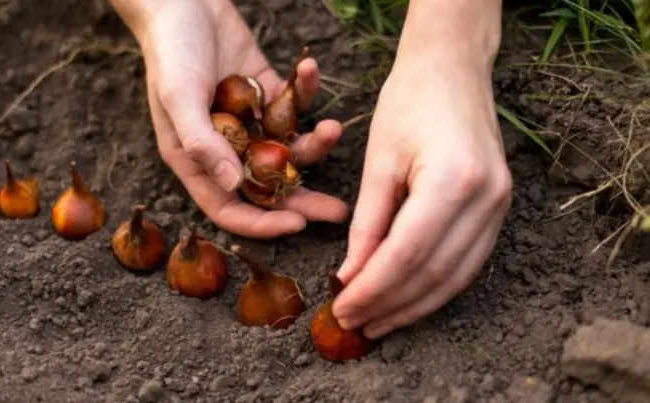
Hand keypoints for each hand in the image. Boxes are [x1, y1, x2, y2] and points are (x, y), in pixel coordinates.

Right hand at [110, 0, 348, 237]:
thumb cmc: (170, 50)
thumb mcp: (178, 97)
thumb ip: (202, 142)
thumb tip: (232, 184)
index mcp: (196, 159)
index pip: (229, 207)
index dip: (261, 222)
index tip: (298, 224)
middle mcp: (225, 147)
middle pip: (267, 187)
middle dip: (303, 201)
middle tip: (339, 212)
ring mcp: (249, 121)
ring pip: (287, 149)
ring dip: (314, 145)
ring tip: (333, 129)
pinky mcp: (266, 92)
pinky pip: (293, 104)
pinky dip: (304, 91)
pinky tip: (309, 69)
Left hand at [331, 46, 512, 338]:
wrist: (453, 69)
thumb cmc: (408, 102)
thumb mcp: (378, 161)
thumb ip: (367, 224)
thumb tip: (351, 278)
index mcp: (453, 180)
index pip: (406, 255)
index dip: (372, 290)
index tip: (341, 309)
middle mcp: (487, 199)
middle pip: (433, 274)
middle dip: (390, 306)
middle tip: (353, 324)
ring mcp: (501, 206)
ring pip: (455, 278)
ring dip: (414, 306)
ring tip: (377, 323)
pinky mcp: (500, 209)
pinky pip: (468, 263)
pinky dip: (435, 287)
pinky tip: (407, 300)